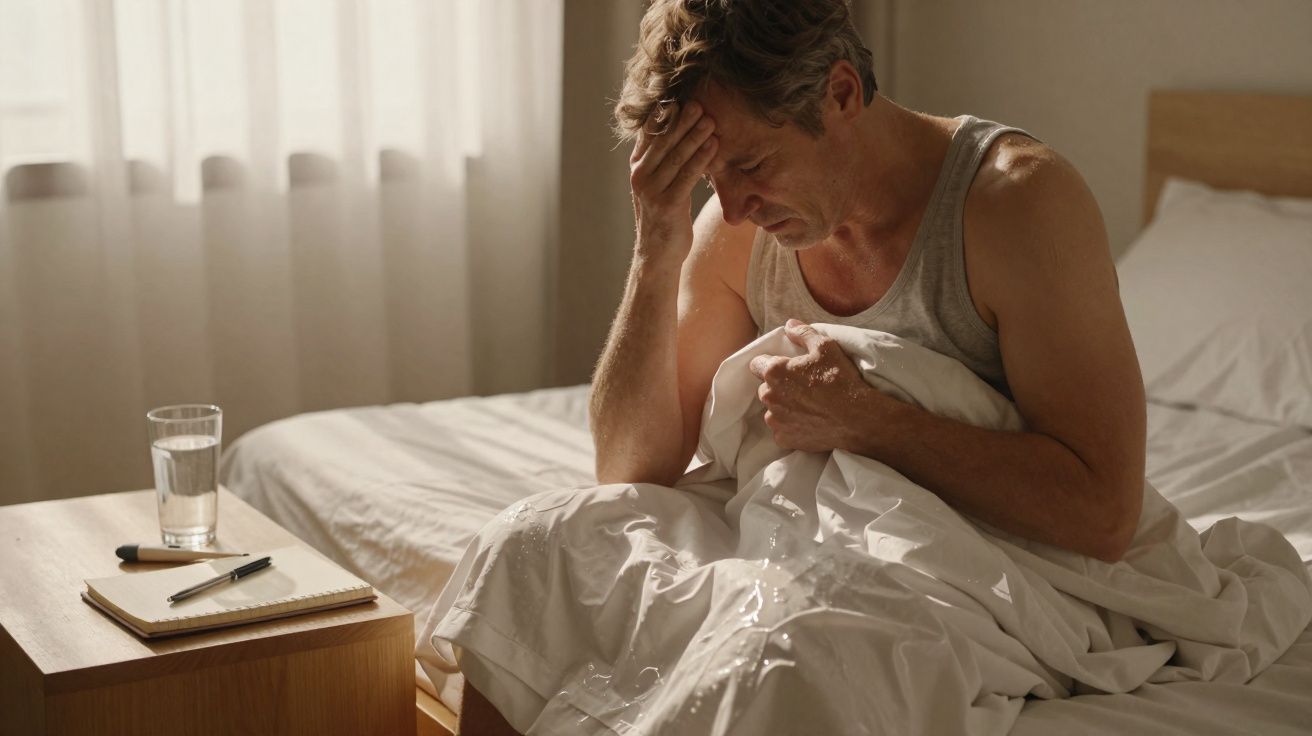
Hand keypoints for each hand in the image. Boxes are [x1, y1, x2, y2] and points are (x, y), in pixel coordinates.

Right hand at [628, 102, 717, 264]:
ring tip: (711, 121)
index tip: (682, 98)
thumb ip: (665, 160)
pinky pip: (687, 176)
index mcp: (638, 167)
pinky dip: (701, 159)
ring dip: (695, 136)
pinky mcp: (667, 205)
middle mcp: (640, 176)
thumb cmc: (664, 216)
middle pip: (663, 141)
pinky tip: (714, 146)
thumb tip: (680, 131)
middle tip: (700, 104)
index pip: (649, 133)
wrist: (658, 254)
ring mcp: (651, 190)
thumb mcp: (659, 184)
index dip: (664, 115)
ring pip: (676, 156)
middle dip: (682, 121)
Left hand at [748, 319, 883, 452]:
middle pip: (765, 388)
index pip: (756, 364)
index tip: (786, 368)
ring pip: (772, 410)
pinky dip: (791, 426)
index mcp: (774, 372)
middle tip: (801, 387)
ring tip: (807, 406)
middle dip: (778, 387)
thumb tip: (789, 325)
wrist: (857, 418)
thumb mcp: (826, 347)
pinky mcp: (783, 438)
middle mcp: (769, 396)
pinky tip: (808, 421)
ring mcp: (775, 420)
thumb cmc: (840, 379)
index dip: (770, 364)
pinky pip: (781, 429)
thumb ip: (803, 333)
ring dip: (784, 407)